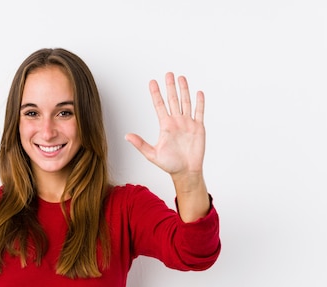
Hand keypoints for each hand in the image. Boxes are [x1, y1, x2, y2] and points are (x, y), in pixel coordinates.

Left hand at [126, 73, 209, 221]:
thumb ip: (140, 144)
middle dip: (170, 87)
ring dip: (184, 90)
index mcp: (165, 126)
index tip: (152, 82)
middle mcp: (176, 122)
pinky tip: (198, 92)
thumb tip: (126, 136)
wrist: (186, 172)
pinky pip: (199, 112)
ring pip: (185, 102)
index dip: (156, 93)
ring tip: (181, 78)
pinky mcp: (198, 128)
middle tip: (168, 74)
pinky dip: (199, 102)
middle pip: (173, 100)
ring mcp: (188, 123)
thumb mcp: (152, 155)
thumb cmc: (170, 165)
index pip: (159, 105)